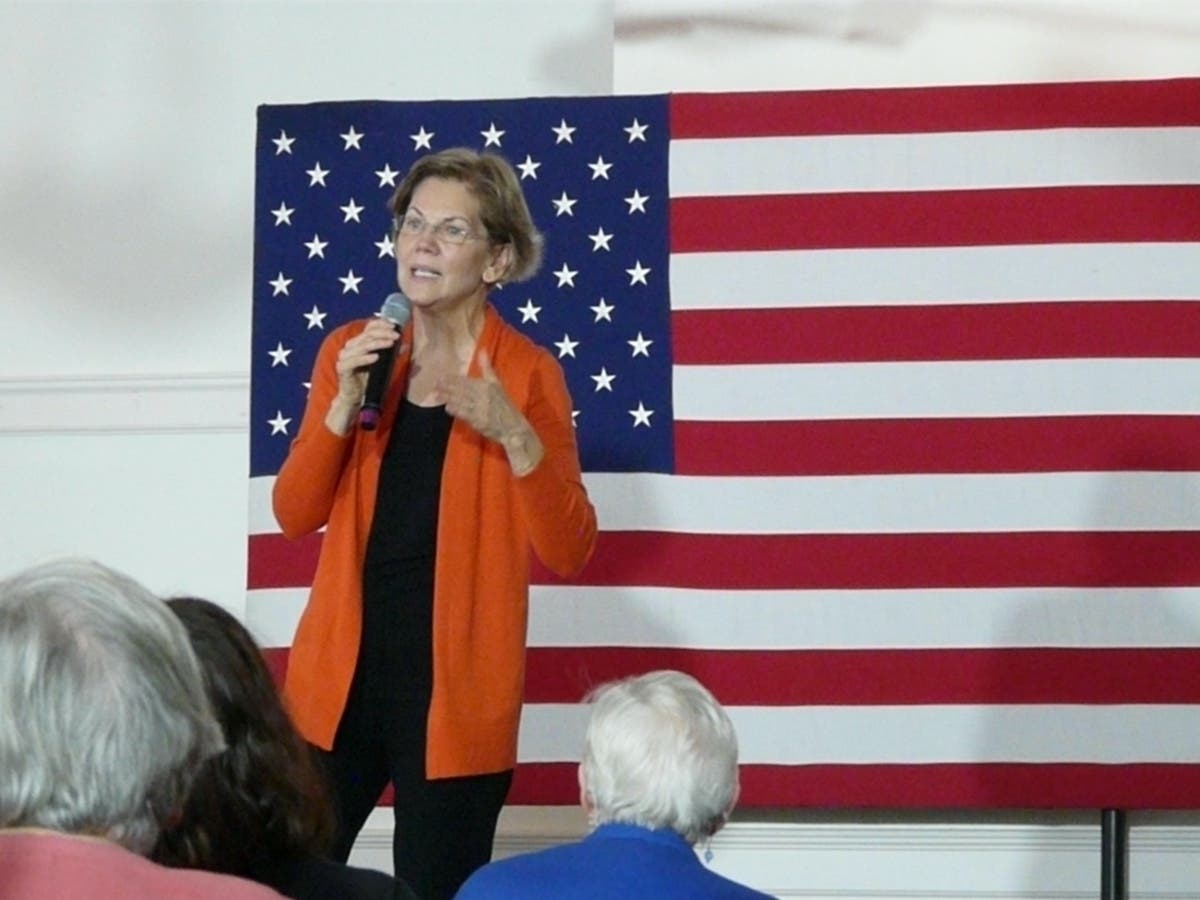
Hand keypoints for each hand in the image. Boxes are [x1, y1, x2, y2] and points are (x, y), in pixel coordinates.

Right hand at [334, 318, 402, 405]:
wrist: (355, 397)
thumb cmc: (368, 379)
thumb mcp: (382, 364)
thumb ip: (390, 353)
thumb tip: (404, 345)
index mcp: (357, 343)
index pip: (369, 328)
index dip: (382, 324)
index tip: (395, 325)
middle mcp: (349, 347)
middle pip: (367, 335)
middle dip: (384, 333)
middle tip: (397, 336)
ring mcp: (344, 357)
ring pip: (362, 346)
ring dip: (377, 344)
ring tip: (390, 344)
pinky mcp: (342, 368)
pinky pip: (354, 361)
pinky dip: (365, 358)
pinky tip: (376, 357)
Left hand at [437, 350, 543, 473]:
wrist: (513, 426)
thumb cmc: (504, 404)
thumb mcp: (497, 383)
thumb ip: (487, 367)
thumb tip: (482, 350)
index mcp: (487, 385)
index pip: (466, 381)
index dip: (452, 379)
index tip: (441, 377)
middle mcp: (483, 396)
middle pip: (461, 390)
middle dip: (447, 387)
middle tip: (435, 384)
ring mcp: (480, 409)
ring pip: (460, 401)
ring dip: (448, 397)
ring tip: (437, 394)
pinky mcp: (478, 421)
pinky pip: (464, 413)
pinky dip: (455, 409)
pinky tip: (448, 407)